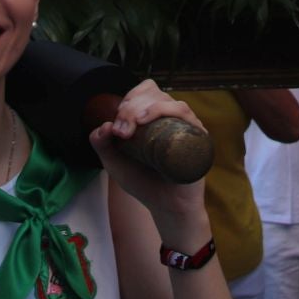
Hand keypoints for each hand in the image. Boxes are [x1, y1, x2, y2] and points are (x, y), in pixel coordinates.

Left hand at [87, 81, 207, 236]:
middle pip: (154, 95)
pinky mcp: (196, 138)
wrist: (166, 207)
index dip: (130, 99)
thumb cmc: (144, 183)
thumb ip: (102, 144)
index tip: (117, 123)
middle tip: (121, 131)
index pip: (145, 91)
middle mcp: (171, 118)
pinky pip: (186, 116)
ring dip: (147, 108)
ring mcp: (186, 126)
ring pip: (169, 102)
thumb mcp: (115, 163)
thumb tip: (103, 126)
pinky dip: (167, 112)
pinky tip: (150, 122)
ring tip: (134, 124)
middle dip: (132, 108)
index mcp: (154, 117)